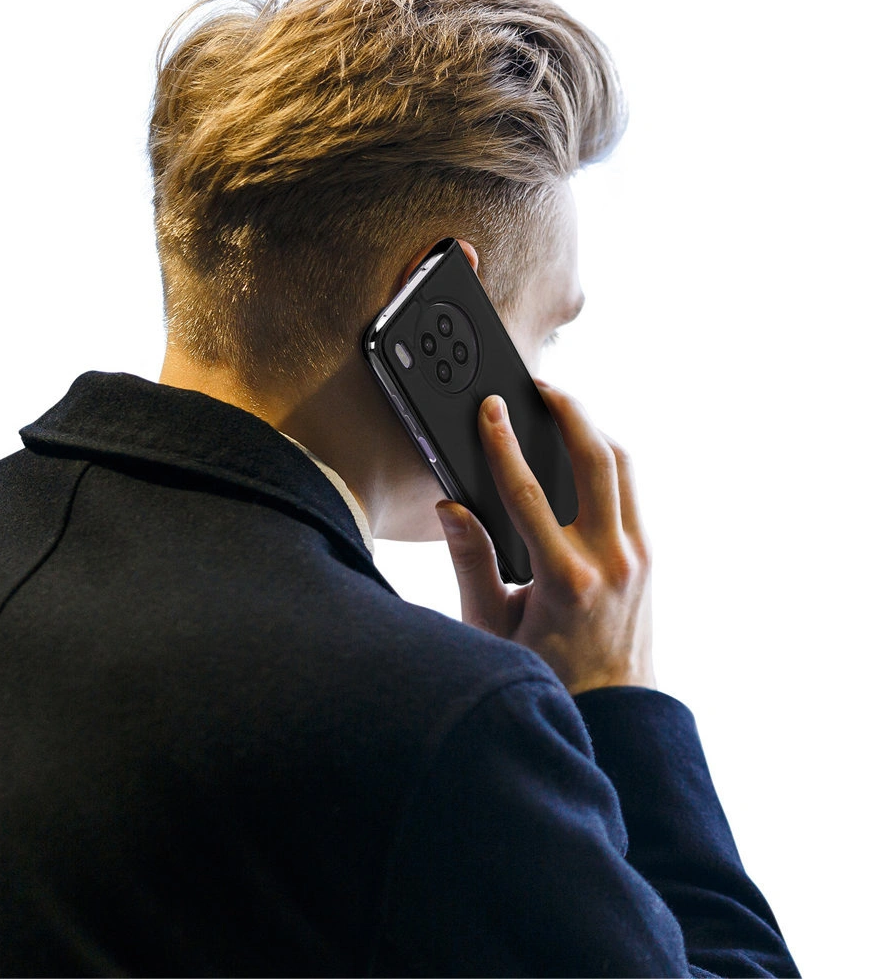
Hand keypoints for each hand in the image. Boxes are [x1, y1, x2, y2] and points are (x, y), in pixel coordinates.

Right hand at [434, 381, 654, 695]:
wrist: (614, 712)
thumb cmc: (547, 676)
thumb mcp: (492, 628)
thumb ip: (471, 564)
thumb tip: (452, 508)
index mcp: (565, 581)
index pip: (528, 494)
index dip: (503, 445)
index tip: (490, 410)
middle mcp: (609, 561)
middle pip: (597, 460)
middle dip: (569, 412)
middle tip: (540, 387)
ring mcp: (636, 557)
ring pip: (623, 467)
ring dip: (593, 430)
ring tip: (561, 409)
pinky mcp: (647, 557)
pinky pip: (630, 490)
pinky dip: (607, 460)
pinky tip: (582, 452)